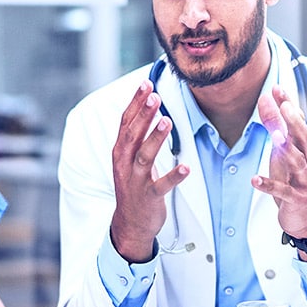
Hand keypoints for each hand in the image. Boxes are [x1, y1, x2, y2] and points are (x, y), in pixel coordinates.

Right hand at [109, 81, 188, 261]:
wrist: (130, 222)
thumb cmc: (134, 184)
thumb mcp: (129, 157)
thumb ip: (136, 134)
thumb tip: (146, 105)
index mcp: (120, 151)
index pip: (126, 121)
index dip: (135, 102)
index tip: (146, 84)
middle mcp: (124, 163)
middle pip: (132, 134)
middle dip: (143, 114)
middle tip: (155, 96)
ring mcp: (135, 180)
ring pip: (144, 156)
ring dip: (155, 138)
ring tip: (167, 120)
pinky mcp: (148, 196)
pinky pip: (161, 185)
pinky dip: (173, 176)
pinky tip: (185, 168)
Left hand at [252, 87, 306, 247]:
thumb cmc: (295, 183)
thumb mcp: (287, 155)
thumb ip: (281, 131)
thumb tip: (273, 105)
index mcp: (303, 150)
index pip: (298, 123)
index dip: (289, 105)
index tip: (277, 88)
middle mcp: (306, 162)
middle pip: (302, 138)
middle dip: (293, 120)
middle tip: (283, 105)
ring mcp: (302, 180)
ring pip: (297, 161)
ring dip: (286, 148)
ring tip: (274, 136)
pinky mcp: (295, 199)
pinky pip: (282, 191)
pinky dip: (268, 185)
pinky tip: (254, 180)